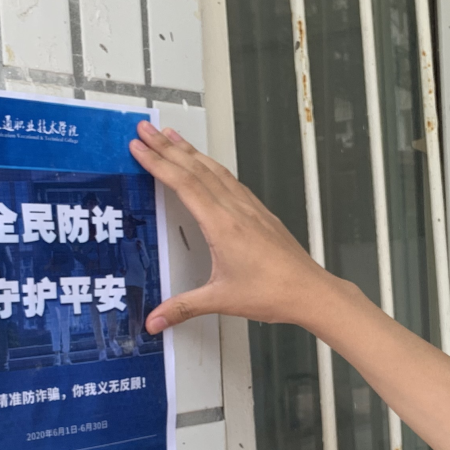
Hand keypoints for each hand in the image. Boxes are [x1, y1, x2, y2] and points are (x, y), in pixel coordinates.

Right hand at [128, 121, 337, 333]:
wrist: (310, 291)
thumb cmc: (273, 292)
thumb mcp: (221, 299)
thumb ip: (184, 307)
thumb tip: (154, 320)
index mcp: (222, 224)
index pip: (184, 183)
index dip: (158, 163)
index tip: (139, 147)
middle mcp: (236, 209)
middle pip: (196, 168)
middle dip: (167, 146)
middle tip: (145, 128)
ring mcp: (250, 208)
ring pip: (215, 169)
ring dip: (190, 151)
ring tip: (171, 136)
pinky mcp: (260, 212)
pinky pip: (231, 180)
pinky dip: (212, 166)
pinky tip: (208, 165)